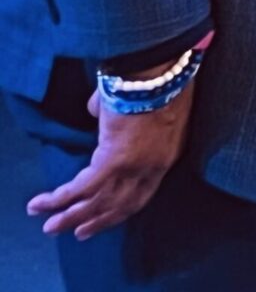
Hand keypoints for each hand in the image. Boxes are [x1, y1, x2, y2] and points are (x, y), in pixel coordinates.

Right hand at [28, 76, 193, 240]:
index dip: (124, 206)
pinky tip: (42, 204)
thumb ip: (121, 116)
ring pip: (99, 202)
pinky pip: (82, 188)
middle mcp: (154, 167)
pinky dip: (60, 198)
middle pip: (123, 205)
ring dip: (72, 217)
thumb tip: (98, 113)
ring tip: (51, 228)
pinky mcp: (113, 161)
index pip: (144, 191)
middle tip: (79, 233)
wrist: (159, 70)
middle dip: (98, 221)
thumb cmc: (154, 79)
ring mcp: (135, 167)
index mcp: (167, 154)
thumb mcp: (143, 104)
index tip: (108, 215)